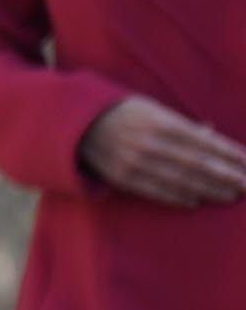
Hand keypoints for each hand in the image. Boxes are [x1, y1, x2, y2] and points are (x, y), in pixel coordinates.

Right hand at [76, 95, 245, 208]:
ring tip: (230, 195)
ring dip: (208, 189)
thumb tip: (211, 133)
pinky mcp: (122, 178)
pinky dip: (177, 197)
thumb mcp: (153, 109)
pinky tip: (196, 200)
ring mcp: (134, 162)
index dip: (228, 153)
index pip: (203, 141)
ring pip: (179, 180)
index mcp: (160, 122)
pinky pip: (154, 191)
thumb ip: (182, 124)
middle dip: (226, 175)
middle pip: (197, 164)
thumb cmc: (122, 113)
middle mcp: (149, 143)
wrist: (77, 125)